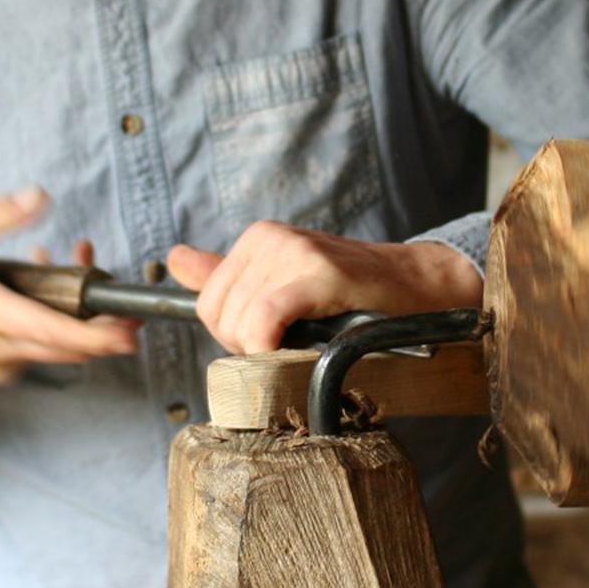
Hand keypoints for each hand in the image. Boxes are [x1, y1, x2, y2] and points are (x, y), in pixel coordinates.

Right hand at [0, 190, 138, 383]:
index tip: (132, 327)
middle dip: (103, 325)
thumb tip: (40, 195)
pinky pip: (35, 350)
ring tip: (72, 259)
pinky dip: (49, 323)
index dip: (99, 335)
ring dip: (76, 317)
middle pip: (67, 349)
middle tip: (121, 291)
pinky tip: (39, 285)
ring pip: (53, 349)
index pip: (55, 332)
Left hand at [165, 223, 481, 354]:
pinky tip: (297, 346)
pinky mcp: (319, 272)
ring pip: (241, 323)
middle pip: (219, 317)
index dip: (234, 336)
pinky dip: (271, 343)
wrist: (414, 289)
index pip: (207, 304)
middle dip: (249, 346)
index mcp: (257, 238)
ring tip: (307, 340)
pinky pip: (265, 318)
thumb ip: (226, 273)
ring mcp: (294, 251)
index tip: (272, 339)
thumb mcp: (281, 280)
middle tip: (293, 343)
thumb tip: (175, 259)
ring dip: (268, 350)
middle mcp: (270, 237)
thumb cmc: (350, 295)